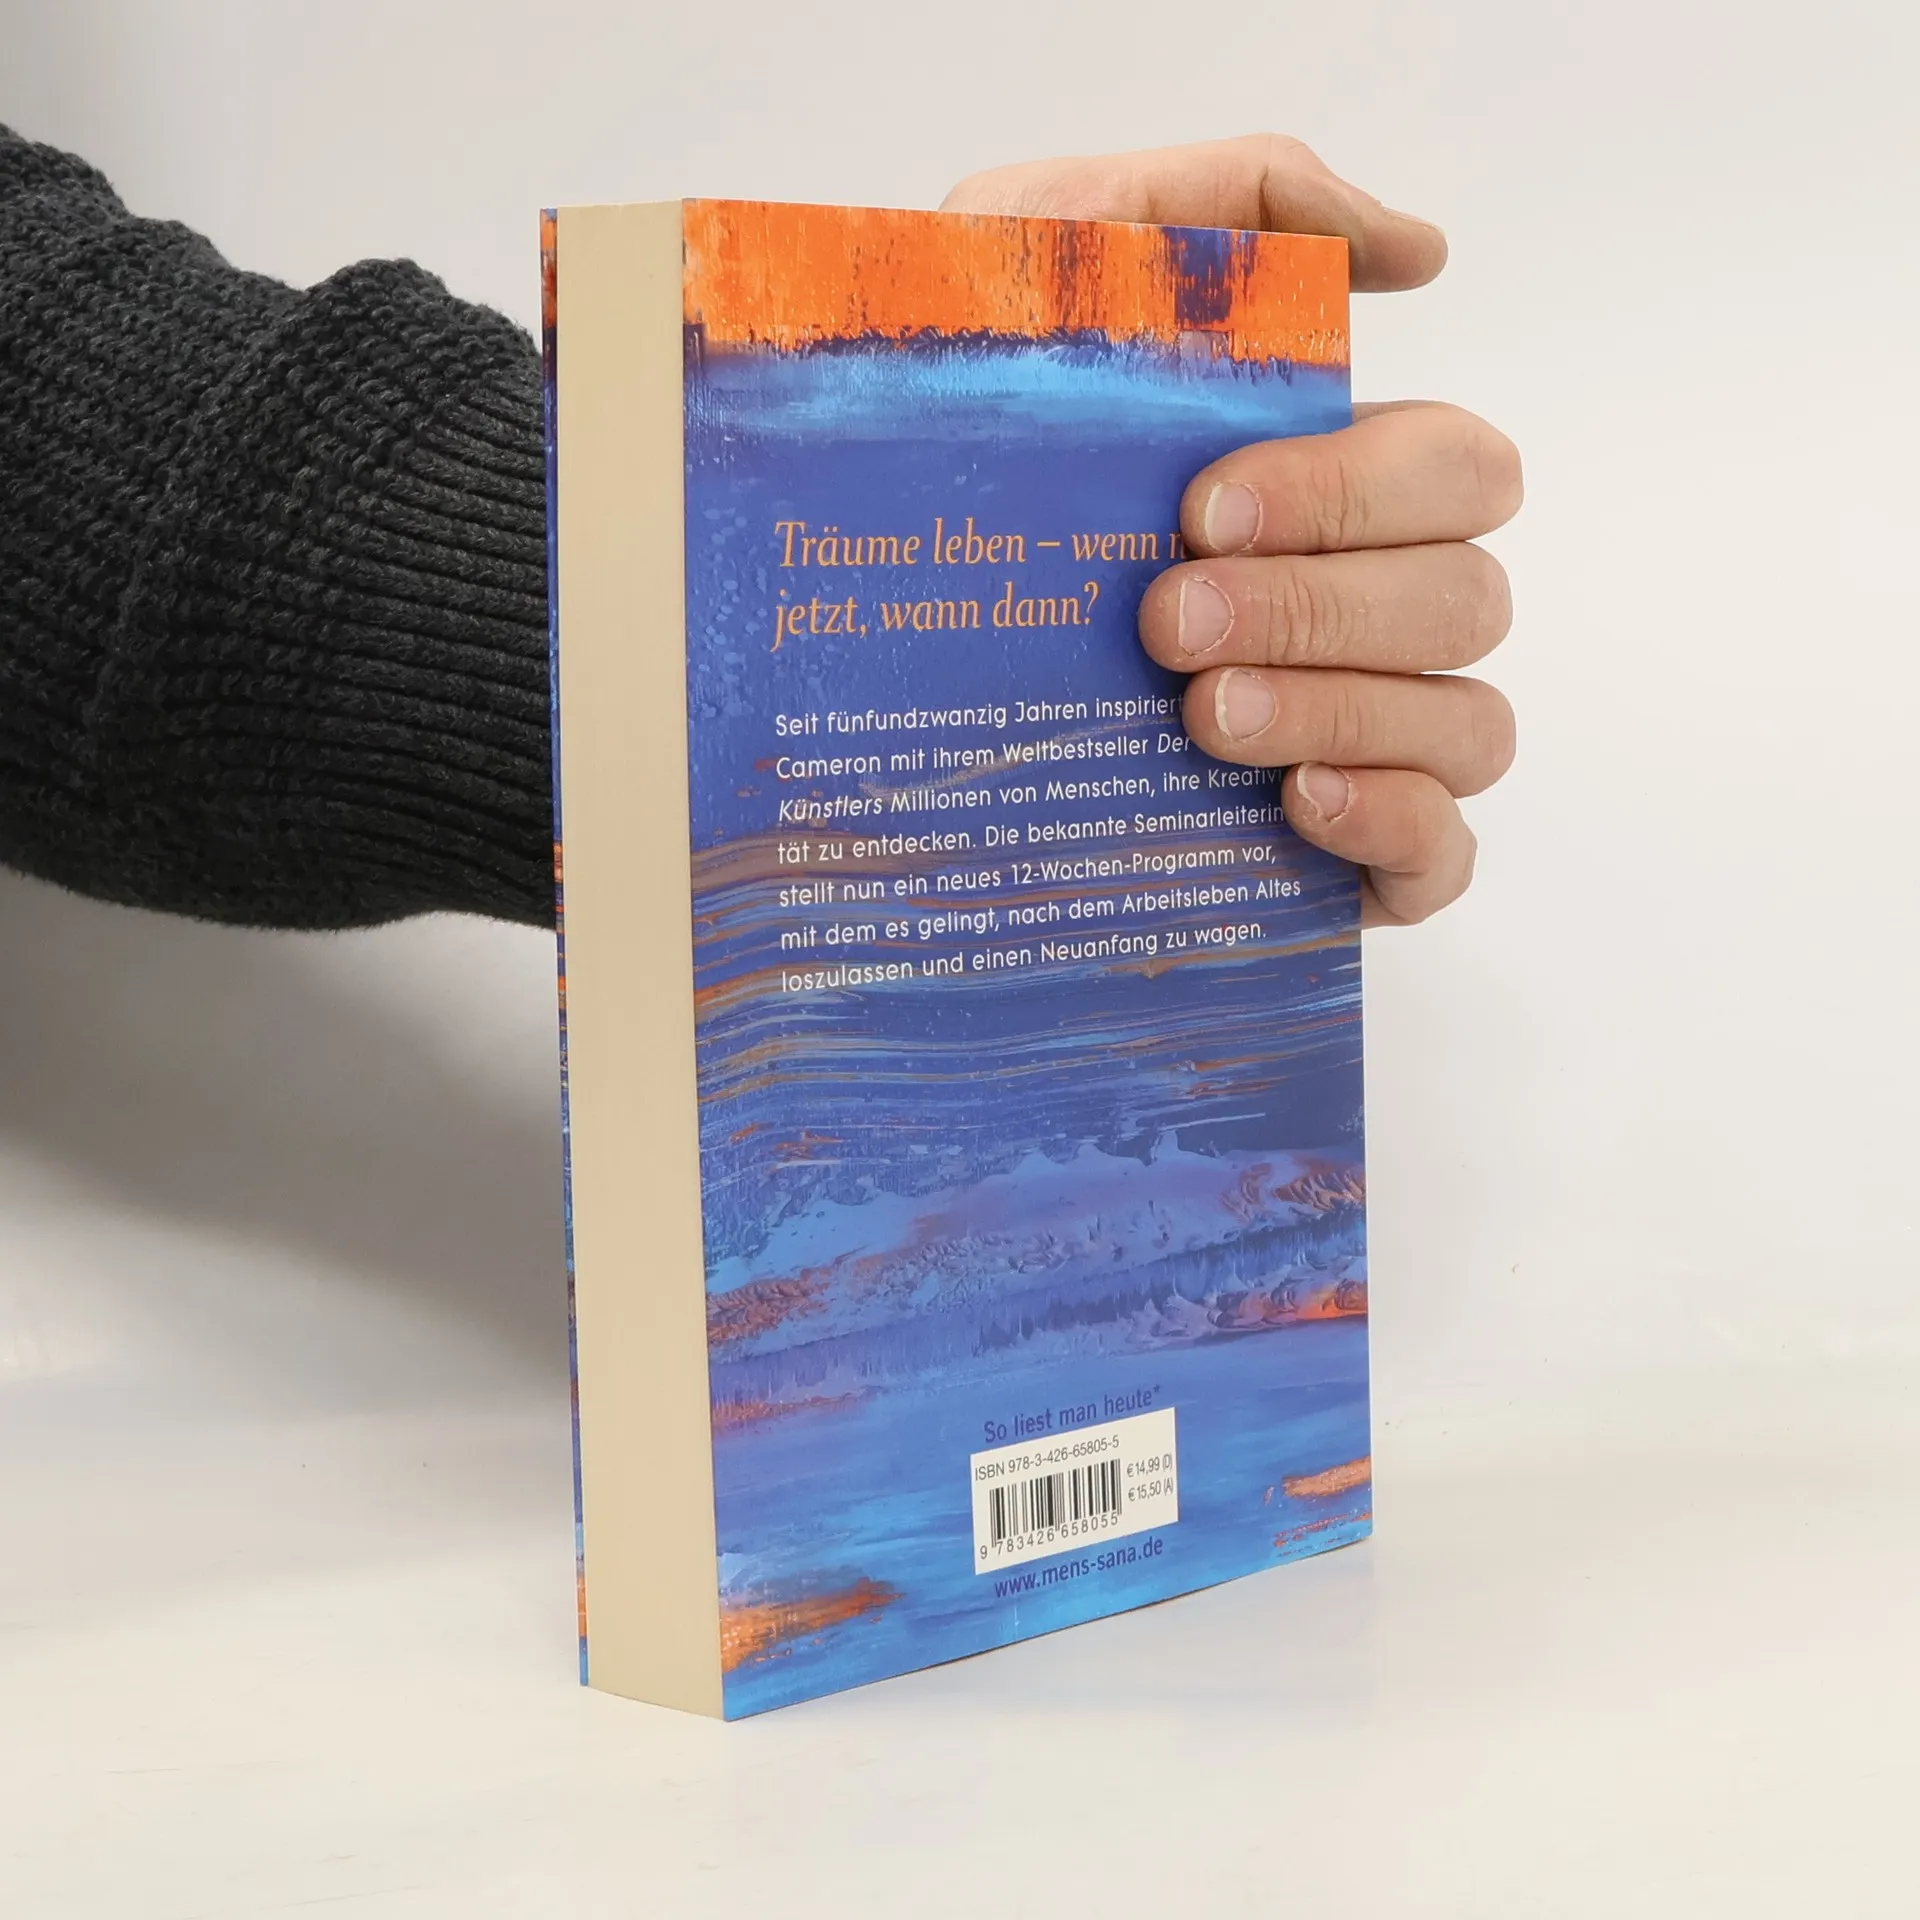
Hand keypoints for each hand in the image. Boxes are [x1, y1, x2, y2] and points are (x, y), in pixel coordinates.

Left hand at [944, 136, 1520, 926]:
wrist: (843, 648)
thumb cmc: (945, 445)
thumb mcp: (1042, 265)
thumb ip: (1225, 209)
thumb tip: (1422, 253)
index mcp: (1325, 487)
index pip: (1454, 470)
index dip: (1354, 490)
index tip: (1199, 509)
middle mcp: (1362, 611)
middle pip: (1465, 595)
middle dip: (1322, 605)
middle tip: (1165, 621)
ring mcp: (1362, 738)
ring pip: (1467, 723)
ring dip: (1347, 708)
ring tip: (1201, 715)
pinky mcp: (1338, 860)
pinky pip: (1442, 854)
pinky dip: (1395, 823)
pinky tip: (1292, 801)